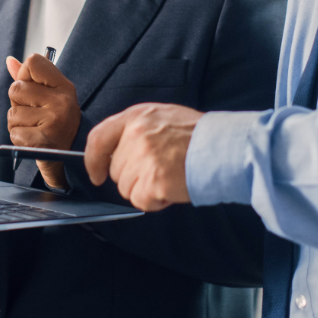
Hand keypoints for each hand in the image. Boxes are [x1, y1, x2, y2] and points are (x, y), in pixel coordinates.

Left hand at [6, 54, 80, 188]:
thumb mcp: (48, 97)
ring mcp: (55, 119)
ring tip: (34, 129)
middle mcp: (62, 100)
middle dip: (18, 104)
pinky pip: (14, 132)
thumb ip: (28, 78)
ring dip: (17, 124)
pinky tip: (34, 140)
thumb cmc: (56, 124)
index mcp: (64, 86)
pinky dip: (19, 138)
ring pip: (12, 113)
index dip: (24, 76)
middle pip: (16, 89)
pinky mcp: (44, 139)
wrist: (68, 158)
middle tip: (35, 115)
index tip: (33, 90)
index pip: (33, 62)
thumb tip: (9, 60)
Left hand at [84, 103, 202, 210]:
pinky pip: (140, 201)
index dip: (93, 160)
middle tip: (160, 169)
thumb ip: (136, 129)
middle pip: (116, 170)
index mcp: (136, 117)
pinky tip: (171, 187)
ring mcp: (144, 158)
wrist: (223, 147)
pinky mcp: (154, 180)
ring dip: (145, 189)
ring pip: (126, 189)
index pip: (98, 138)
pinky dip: (155, 200)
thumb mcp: (162, 116)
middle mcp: (136, 135)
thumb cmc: (197, 135)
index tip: (97, 173)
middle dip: (133, 176)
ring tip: (169, 175)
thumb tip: (116, 152)